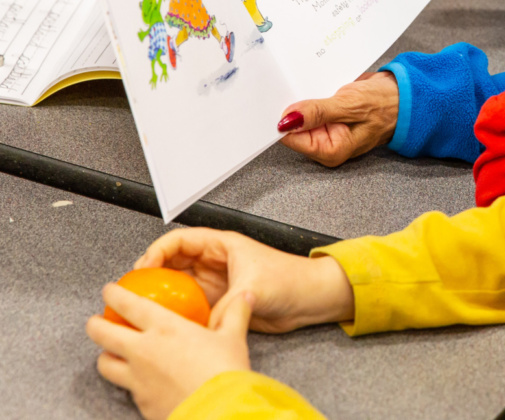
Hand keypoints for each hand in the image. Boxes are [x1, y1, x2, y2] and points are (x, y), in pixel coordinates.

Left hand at [86, 285, 252, 419]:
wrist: (217, 411)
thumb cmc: (224, 370)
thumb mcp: (234, 337)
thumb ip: (235, 314)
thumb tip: (246, 296)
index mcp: (165, 327)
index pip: (129, 305)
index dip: (114, 294)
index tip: (109, 290)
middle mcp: (143, 350)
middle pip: (103, 334)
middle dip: (95, 324)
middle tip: (96, 320)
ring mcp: (137, 378)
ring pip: (104, 364)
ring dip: (105, 355)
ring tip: (110, 352)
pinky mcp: (139, 401)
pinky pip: (125, 387)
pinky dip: (126, 380)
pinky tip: (137, 380)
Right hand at [132, 227, 353, 333]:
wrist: (311, 299)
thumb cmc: (292, 280)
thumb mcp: (254, 288)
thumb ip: (226, 303)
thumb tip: (204, 321)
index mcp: (224, 245)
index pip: (181, 239)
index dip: (158, 250)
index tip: (144, 268)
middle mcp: (217, 262)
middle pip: (174, 262)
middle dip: (153, 274)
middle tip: (137, 291)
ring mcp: (217, 282)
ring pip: (180, 284)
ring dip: (164, 294)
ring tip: (146, 307)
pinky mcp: (221, 302)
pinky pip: (191, 304)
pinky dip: (179, 311)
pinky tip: (171, 322)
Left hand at [278, 71, 398, 166]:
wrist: (405, 96)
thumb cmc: (386, 104)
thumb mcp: (350, 106)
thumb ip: (318, 113)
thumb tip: (287, 120)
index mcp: (331, 150)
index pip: (291, 137)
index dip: (285, 118)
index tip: (282, 98)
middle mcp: (327, 145)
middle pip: (293, 128)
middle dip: (294, 108)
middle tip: (301, 88)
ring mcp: (328, 132)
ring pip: (301, 116)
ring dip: (304, 101)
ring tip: (317, 87)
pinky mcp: (330, 120)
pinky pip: (312, 109)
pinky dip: (312, 97)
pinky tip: (321, 88)